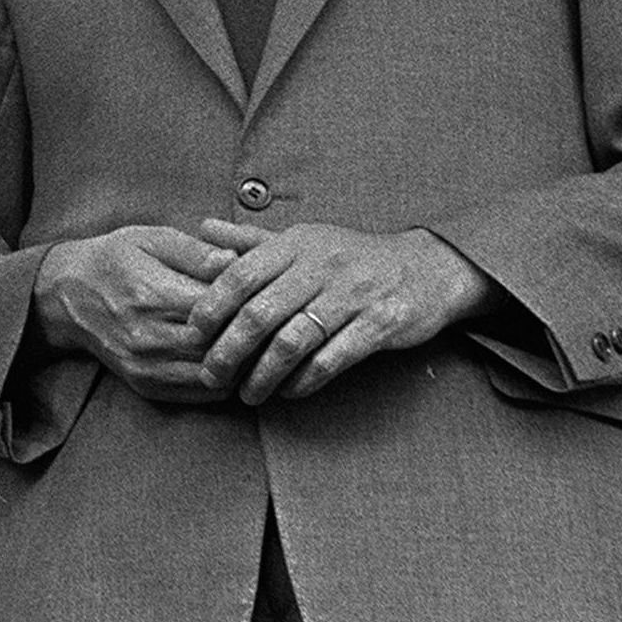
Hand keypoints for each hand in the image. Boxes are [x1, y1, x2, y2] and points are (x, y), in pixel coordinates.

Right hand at [31, 224, 250, 402]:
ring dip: (242, 366)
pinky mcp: (146, 384)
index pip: (222, 309)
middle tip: (277, 326)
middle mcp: (150, 336)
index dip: (252, 305)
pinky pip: (199, 395)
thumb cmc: (113, 260)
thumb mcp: (151, 238)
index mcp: (155, 294)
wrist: (66, 294)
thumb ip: (196, 251)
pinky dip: (224, 383)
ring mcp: (147, 365)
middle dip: (254, 339)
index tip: (270, 297)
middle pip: (222, 347)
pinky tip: (235, 365)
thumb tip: (236, 261)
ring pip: (216, 377)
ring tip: (262, 348)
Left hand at [186, 220, 494, 404]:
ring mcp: (352, 295)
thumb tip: (203, 227)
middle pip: (260, 313)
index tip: (192, 334)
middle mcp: (321, 266)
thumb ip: (252, 240)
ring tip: (247, 394)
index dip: (211, 306)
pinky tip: (290, 391)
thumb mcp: (304, 239)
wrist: (429, 268)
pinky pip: (333, 358)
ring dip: (264, 374)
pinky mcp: (380, 323)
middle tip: (210, 376)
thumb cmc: (352, 257)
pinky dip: (305, 380)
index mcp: (297, 244)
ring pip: (293, 341)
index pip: (240, 275)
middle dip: (229, 350)